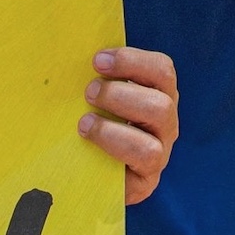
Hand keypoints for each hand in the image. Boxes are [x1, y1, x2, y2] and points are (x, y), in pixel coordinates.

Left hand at [79, 47, 177, 204]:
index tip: (97, 61)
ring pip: (155, 130)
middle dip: (120, 93)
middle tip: (89, 93)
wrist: (89, 177)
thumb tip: (69, 56)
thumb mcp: (98, 101)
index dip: (131, 60)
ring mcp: (160, 152)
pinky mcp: (148, 178)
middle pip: (161, 102)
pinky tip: (89, 140)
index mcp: (158, 95)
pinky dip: (113, 144)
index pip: (162, 70)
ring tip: (85, 122)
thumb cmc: (93, 127)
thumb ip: (97, 80)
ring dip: (115, 121)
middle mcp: (165, 123)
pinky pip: (143, 157)